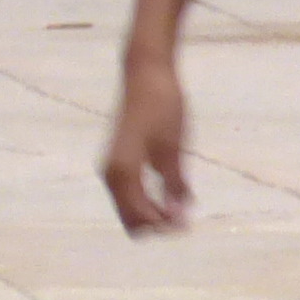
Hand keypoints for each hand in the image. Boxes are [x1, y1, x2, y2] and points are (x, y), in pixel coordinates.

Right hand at [102, 49, 193, 234]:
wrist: (146, 73)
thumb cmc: (162, 106)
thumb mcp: (173, 146)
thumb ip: (174, 183)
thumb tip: (179, 215)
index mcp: (122, 171)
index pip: (139, 215)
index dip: (164, 225)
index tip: (188, 225)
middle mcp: (111, 172)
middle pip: (130, 218)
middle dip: (156, 224)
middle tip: (185, 221)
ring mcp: (113, 167)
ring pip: (129, 208)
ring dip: (152, 214)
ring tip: (181, 209)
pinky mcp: (120, 160)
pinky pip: (130, 194)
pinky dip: (148, 201)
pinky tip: (172, 196)